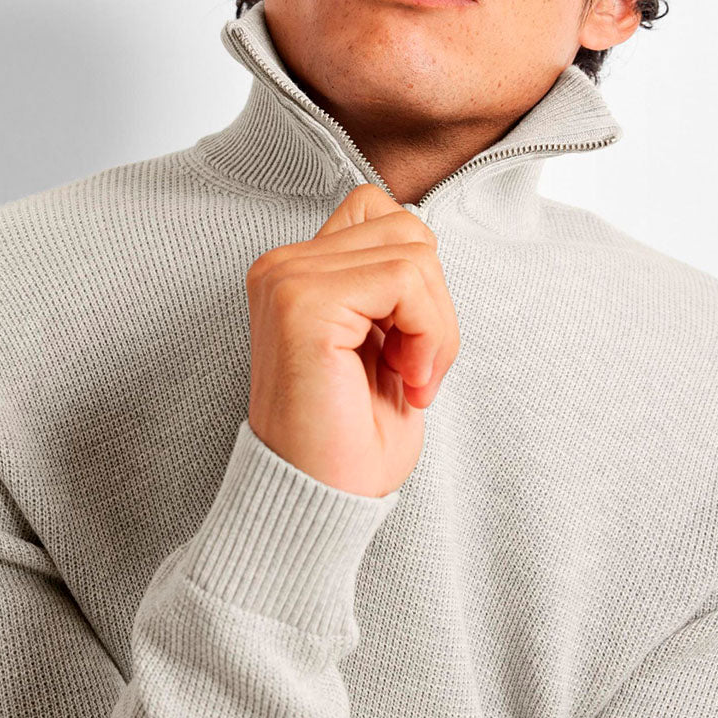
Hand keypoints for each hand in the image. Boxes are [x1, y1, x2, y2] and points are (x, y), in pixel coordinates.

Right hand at [246, 184, 460, 497]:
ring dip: (435, 324)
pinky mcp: (303, 303)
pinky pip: (406, 279)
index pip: (383, 216)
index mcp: (296, 271)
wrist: (318, 501)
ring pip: (414, 251)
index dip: (417, 278)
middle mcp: (283, 266)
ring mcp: (287, 279)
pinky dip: (428, 333)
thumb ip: (391, 283)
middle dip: (435, 305)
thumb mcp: (383, 340)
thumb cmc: (351, 438)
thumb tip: (424, 241)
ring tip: (408, 377)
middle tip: (413, 370)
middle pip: (408, 230)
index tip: (406, 347)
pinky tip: (405, 380)